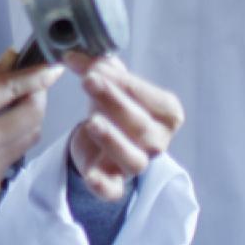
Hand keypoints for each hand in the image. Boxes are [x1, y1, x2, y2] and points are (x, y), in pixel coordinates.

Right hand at [0, 50, 60, 202]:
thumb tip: (10, 62)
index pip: (14, 87)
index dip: (39, 75)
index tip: (51, 68)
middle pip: (33, 114)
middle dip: (36, 97)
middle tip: (29, 87)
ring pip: (30, 138)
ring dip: (26, 120)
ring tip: (7, 111)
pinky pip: (15, 159)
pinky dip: (10, 145)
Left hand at [65, 53, 183, 201]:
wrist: (101, 138)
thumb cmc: (115, 106)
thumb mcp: (113, 83)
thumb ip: (101, 68)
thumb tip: (78, 54)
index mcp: (167, 114)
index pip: (154, 99)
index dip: (126, 84)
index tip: (98, 68)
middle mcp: (157, 141)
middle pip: (140, 125)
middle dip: (114, 101)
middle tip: (89, 81)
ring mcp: (137, 164)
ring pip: (133, 159)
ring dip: (112, 139)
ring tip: (90, 121)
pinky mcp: (114, 183)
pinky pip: (113, 190)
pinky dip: (103, 184)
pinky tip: (91, 175)